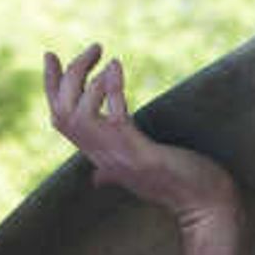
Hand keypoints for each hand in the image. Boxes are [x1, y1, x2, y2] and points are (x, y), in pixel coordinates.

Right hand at [43, 44, 237, 226]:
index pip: (59, 118)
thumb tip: (97, 180)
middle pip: (61, 112)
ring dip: (86, 79)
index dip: (50, 86)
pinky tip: (116, 65)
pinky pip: (114, 117)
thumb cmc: (176, 186)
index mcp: (99, 155)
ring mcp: (117, 155)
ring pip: (77, 115)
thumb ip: (113, 174)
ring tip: (105, 57)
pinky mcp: (137, 154)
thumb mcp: (138, 174)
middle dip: (68, 75)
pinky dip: (112, 88)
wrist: (203, 205)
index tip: (51, 55)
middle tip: (93, 48)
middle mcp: (101, 155)